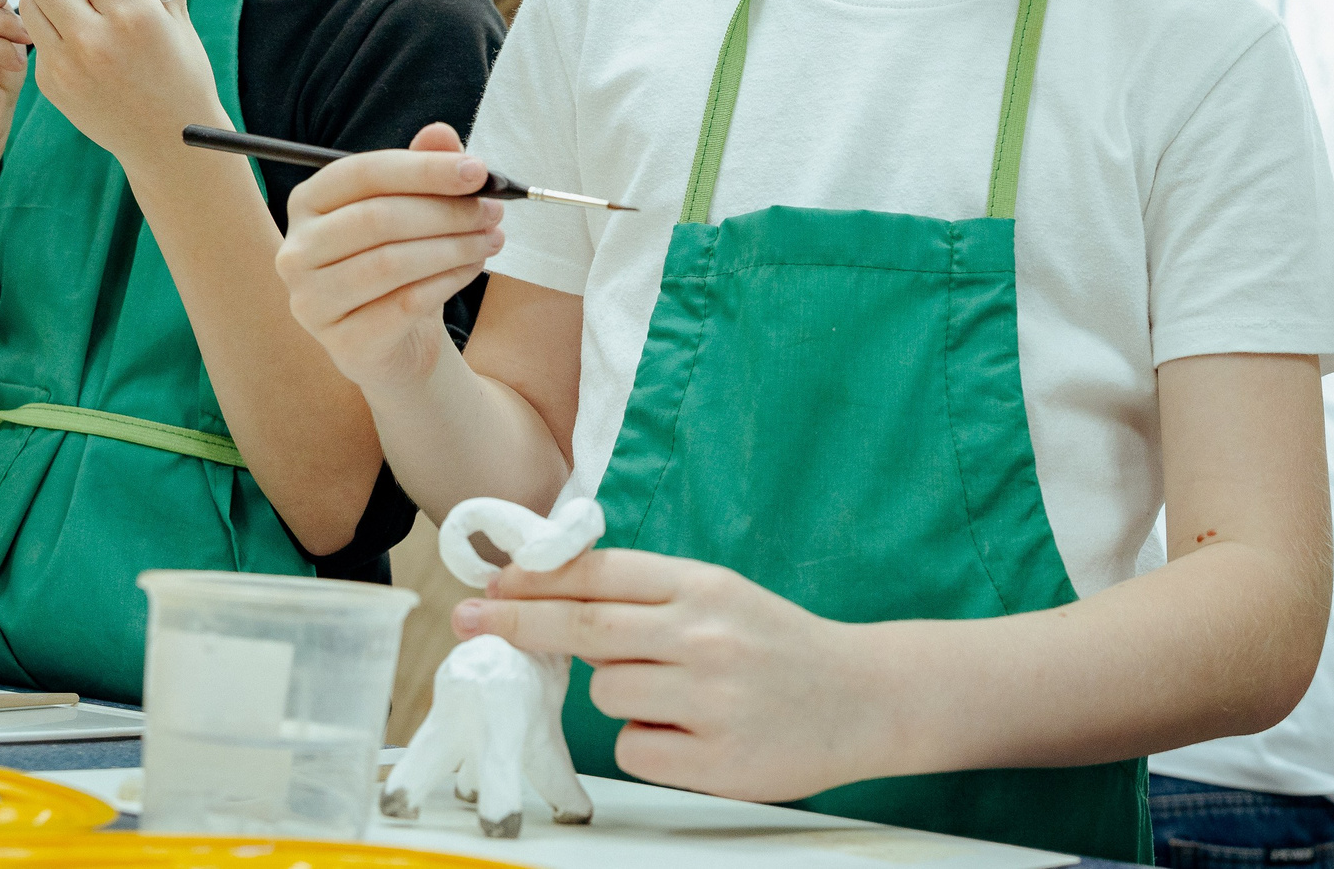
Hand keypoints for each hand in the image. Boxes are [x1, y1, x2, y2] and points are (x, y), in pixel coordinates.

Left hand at [17, 0, 216, 167]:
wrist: (170, 142)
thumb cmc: (182, 75)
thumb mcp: (180, 15)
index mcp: (135, 14)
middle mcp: (96, 38)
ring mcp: (68, 64)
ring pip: (29, 3)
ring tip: (77, 11)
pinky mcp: (51, 84)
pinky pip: (36, 37)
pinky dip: (51, 31)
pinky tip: (79, 44)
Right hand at [276, 124, 505, 394]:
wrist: (393, 342)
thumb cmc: (398, 264)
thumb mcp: (412, 210)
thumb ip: (422, 169)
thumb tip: (441, 133)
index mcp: (308, 202)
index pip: (363, 172)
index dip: (424, 169)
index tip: (478, 171)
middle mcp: (297, 250)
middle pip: (378, 217)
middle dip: (446, 211)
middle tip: (493, 210)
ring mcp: (312, 300)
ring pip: (391, 262)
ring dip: (454, 246)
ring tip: (491, 238)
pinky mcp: (342, 342)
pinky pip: (405, 303)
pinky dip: (448, 281)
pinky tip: (472, 268)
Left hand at [454, 549, 882, 802]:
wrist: (864, 696)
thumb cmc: (780, 644)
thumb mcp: (721, 596)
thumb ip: (649, 595)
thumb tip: (553, 596)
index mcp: (703, 585)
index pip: (599, 574)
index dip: (535, 578)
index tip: (490, 582)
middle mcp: (703, 634)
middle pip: (583, 625)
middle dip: (516, 622)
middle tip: (469, 620)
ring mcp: (709, 697)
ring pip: (607, 693)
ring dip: (621, 695)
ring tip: (677, 695)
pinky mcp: (714, 759)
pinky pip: (634, 749)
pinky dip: (649, 743)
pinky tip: (692, 733)